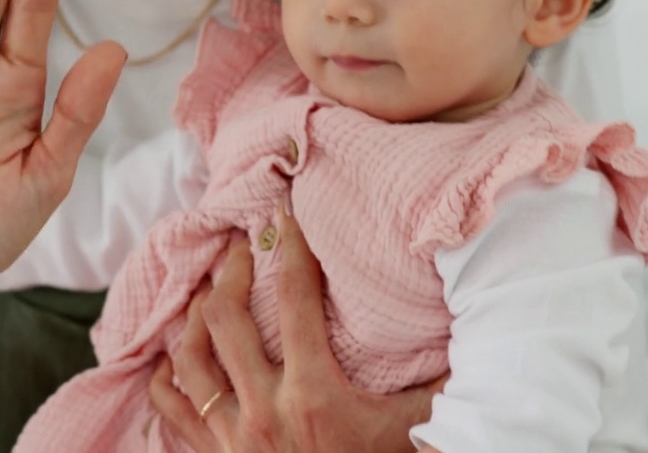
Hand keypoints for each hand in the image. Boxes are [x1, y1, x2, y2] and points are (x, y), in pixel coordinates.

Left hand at [150, 215, 444, 452]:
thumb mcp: (412, 435)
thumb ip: (439, 388)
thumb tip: (480, 338)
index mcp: (315, 395)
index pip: (296, 300)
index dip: (290, 250)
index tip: (283, 217)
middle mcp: (263, 409)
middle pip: (225, 317)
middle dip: (229, 271)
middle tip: (237, 245)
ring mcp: (230, 434)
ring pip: (189, 355)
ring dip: (192, 315)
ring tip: (205, 287)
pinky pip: (171, 406)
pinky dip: (167, 374)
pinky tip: (173, 352)